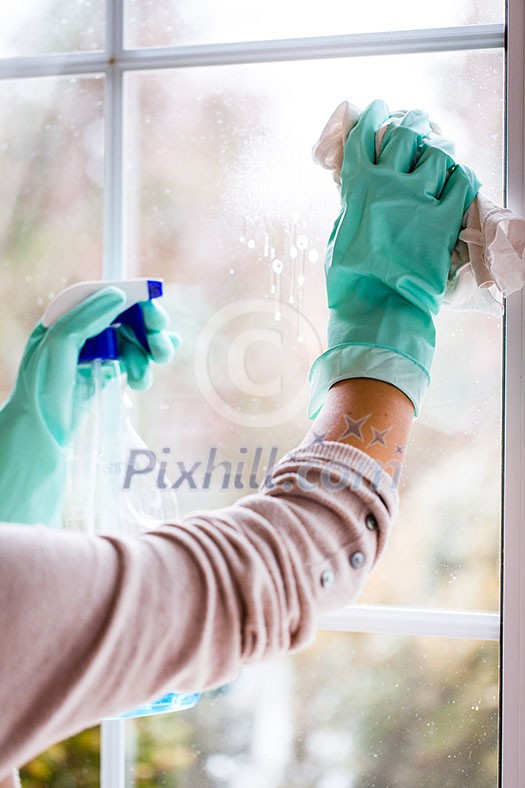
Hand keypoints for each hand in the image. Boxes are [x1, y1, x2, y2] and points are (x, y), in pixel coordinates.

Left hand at [0, 287, 179, 525]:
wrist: (39, 435)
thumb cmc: (41, 390)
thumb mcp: (58, 346)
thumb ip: (85, 318)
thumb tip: (118, 295)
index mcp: (67, 318)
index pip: (107, 298)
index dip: (134, 301)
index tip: (154, 315)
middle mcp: (83, 332)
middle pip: (127, 318)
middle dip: (149, 331)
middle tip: (161, 349)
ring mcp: (96, 353)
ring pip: (135, 341)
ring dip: (147, 356)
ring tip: (143, 380)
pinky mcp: (105, 374)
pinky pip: (133, 362)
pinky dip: (143, 368)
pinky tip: (142, 380)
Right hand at [309, 99, 479, 418]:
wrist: (378, 310)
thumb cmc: (350, 281)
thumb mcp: (337, 237)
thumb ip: (349, 208)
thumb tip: (357, 194)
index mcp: (357, 186)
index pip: (365, 134)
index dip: (373, 115)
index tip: (379, 108)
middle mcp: (389, 183)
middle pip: (406, 133)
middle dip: (411, 123)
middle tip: (414, 124)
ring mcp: (420, 199)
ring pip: (437, 153)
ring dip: (438, 149)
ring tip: (439, 150)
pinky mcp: (445, 219)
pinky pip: (462, 182)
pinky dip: (461, 175)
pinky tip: (458, 176)